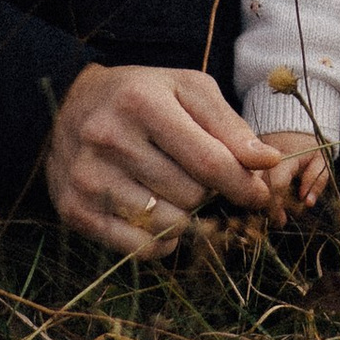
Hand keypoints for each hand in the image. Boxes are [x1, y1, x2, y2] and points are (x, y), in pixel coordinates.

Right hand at [45, 63, 325, 255]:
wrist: (70, 106)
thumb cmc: (141, 96)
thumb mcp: (187, 91)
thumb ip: (230, 126)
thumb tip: (268, 161)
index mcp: (141, 102)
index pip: (209, 161)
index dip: (243, 184)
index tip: (258, 194)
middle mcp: (108, 139)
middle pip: (191, 195)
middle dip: (208, 193)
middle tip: (200, 180)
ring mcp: (88, 177)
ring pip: (169, 225)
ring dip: (187, 218)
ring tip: (177, 193)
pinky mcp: (74, 210)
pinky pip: (140, 248)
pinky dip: (162, 241)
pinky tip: (158, 215)